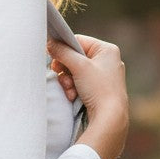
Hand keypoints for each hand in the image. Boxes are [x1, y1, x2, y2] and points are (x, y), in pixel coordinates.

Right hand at [48, 35, 128, 158]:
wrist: (110, 117)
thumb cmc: (99, 89)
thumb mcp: (78, 66)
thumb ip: (62, 52)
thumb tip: (50, 43)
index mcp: (107, 50)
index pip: (78, 41)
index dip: (64, 49)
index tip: (53, 57)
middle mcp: (107, 61)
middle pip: (75, 57)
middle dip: (65, 70)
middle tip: (59, 74)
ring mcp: (103, 76)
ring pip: (75, 72)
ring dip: (67, 81)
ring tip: (69, 90)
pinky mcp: (98, 89)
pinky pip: (80, 83)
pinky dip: (73, 89)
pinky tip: (73, 97)